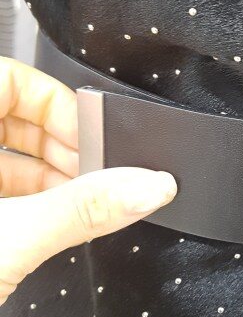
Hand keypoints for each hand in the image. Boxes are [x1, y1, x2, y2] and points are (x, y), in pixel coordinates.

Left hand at [0, 56, 176, 305]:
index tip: (94, 135)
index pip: (9, 77)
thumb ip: (83, 210)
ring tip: (80, 202)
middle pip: (12, 116)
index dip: (56, 101)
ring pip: (6, 154)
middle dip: (61, 146)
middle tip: (94, 172)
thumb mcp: (10, 240)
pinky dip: (30, 198)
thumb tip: (153, 184)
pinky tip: (53, 220)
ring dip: (48, 176)